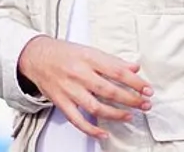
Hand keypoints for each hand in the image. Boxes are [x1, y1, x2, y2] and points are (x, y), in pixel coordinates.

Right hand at [18, 36, 153, 139]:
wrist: (36, 56)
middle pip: (109, 90)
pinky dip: (91, 129)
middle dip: (130, 99)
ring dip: (115, 114)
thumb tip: (134, 67)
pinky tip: (104, 133)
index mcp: (88, 58)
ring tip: (129, 116)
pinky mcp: (61, 102)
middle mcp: (79, 74)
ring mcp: (69, 89)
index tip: (147, 89)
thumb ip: (112, 61)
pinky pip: (77, 120)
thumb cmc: (64, 52)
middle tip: (144, 104)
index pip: (117, 71)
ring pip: (95, 106)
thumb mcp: (90, 50)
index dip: (135, 82)